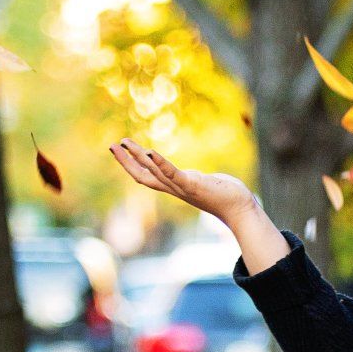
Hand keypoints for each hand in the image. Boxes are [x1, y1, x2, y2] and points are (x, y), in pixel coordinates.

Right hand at [109, 137, 257, 221]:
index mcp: (175, 187)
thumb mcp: (202, 184)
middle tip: (112, 146)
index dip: (132, 165)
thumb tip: (192, 176)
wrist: (240, 209)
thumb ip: (193, 179)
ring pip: (153, 172)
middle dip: (126, 162)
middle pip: (143, 176)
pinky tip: (150, 152)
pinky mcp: (193, 185)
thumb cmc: (225, 195)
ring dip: (138, 157)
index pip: (147, 177)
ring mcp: (182, 188)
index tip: (121, 151)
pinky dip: (160, 163)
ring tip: (125, 143)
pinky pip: (173, 174)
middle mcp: (175, 190)